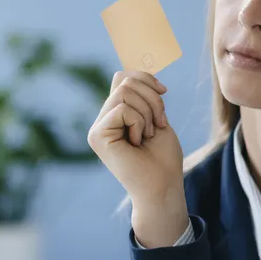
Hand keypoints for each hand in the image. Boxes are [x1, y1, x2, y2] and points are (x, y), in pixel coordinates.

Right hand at [88, 71, 184, 212]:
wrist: (163, 186)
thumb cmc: (163, 157)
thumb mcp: (155, 116)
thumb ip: (141, 96)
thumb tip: (130, 73)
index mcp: (115, 115)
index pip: (122, 77)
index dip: (145, 78)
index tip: (164, 92)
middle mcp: (102, 120)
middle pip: (125, 81)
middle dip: (152, 99)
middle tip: (158, 125)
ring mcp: (97, 128)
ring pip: (124, 92)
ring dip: (148, 112)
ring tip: (148, 135)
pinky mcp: (97, 136)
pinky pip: (122, 109)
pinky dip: (139, 122)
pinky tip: (137, 142)